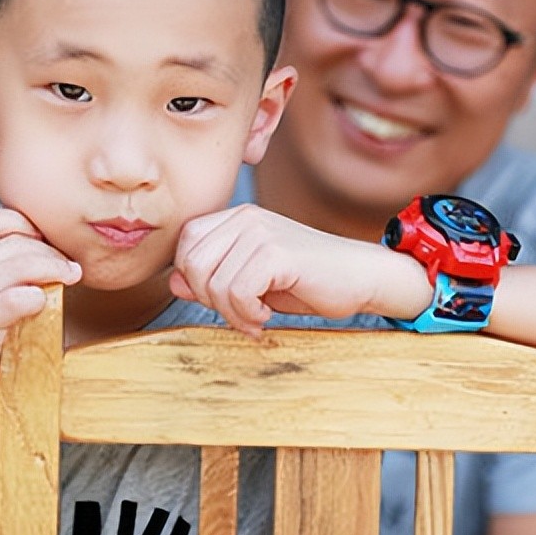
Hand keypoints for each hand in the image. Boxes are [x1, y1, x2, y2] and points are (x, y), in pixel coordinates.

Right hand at [0, 206, 81, 412]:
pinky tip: (45, 303)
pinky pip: (19, 295)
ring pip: (20, 263)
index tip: (47, 243)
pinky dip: (39, 295)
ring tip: (72, 277)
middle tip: (70, 266)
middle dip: (50, 249)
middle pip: (12, 240)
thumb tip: (41, 244)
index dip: (24, 224)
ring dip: (55, 267)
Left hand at [170, 204, 430, 335]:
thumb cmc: (309, 281)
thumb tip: (174, 282)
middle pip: (191, 263)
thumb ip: (213, 278)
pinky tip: (267, 314)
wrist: (361, 277)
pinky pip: (237, 292)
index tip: (224, 300)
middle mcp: (246, 218)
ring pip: (213, 282)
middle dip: (210, 298)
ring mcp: (260, 232)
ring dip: (232, 312)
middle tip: (240, 313)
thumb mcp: (253, 281)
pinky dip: (248, 314)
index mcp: (238, 218)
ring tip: (257, 316)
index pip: (186, 243)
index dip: (194, 279)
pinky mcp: (276, 253)